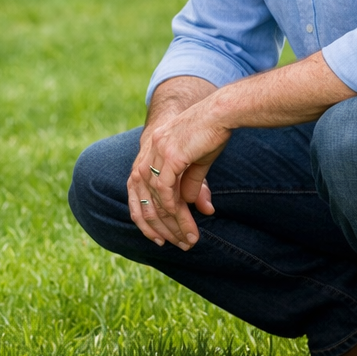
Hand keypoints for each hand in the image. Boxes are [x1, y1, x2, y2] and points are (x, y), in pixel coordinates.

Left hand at [127, 106, 227, 249]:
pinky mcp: (170, 155)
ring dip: (172, 222)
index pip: (136, 190)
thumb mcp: (198, 161)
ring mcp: (156, 152)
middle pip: (143, 198)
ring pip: (156, 198)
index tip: (157, 237)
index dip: (144, 216)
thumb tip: (197, 208)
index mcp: (149, 150)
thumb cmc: (211, 132)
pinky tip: (183, 221)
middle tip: (176, 244)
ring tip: (187, 239)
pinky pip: (165, 189)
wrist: (221, 111)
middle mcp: (148, 151)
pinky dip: (173, 208)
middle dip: (159, 226)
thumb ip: (192, 183)